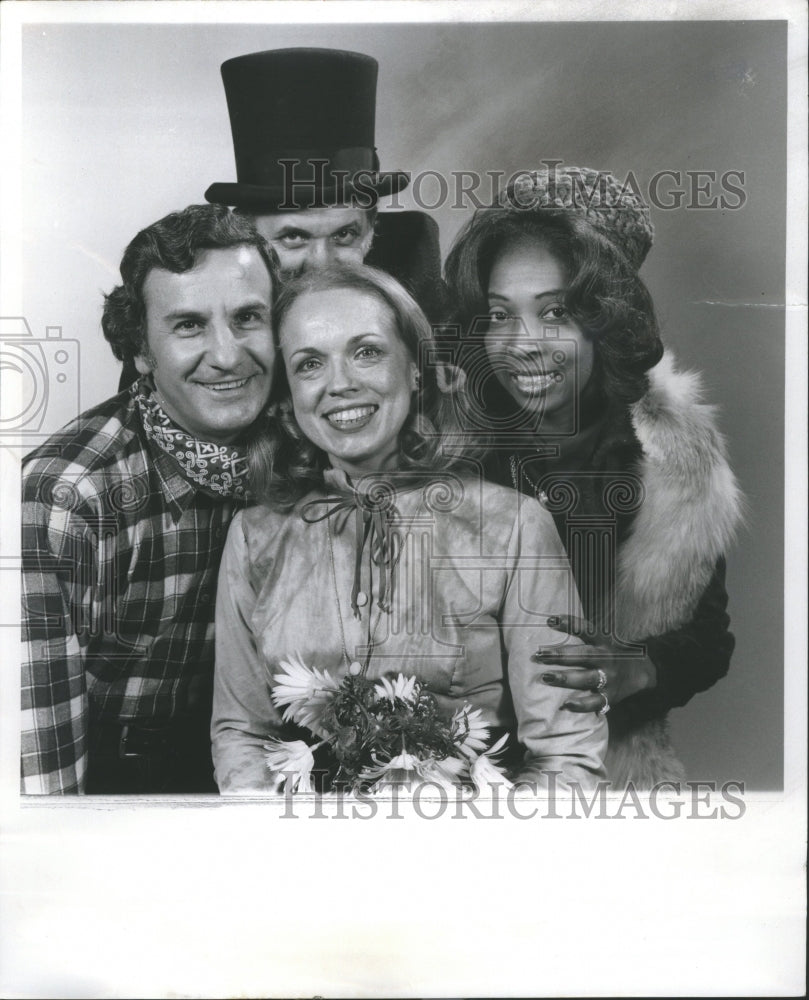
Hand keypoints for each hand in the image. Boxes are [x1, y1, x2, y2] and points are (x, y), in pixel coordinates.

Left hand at [532, 615, 656, 712]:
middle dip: (560, 655)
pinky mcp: (610, 697)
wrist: (642, 673)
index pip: (587, 630)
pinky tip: (566, 704)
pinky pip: (595, 702)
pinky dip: (581, 704)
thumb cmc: (612, 654)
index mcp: (603, 643)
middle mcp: (606, 659)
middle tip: (539, 655)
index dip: (570, 624)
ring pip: (587, 678)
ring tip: (546, 677)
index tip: (551, 620)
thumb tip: (551, 624)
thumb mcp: (603, 640)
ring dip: (566, 678)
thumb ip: (583, 636)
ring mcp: (609, 678)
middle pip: (583, 655)